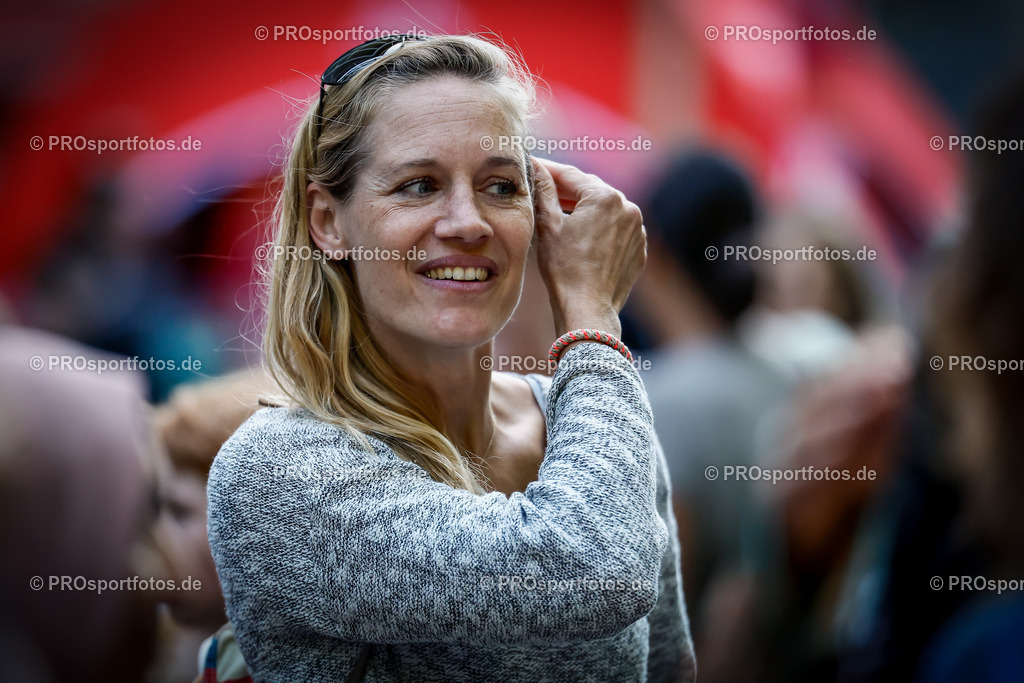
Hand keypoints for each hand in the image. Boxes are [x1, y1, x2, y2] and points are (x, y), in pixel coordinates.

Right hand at [532, 158, 645, 336]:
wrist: (588, 308)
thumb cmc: (564, 269)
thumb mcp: (548, 225)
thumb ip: (544, 190)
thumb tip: (536, 168)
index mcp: (605, 197)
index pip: (571, 175)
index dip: (547, 170)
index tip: (532, 166)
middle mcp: (628, 208)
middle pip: (591, 190)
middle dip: (567, 189)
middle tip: (543, 187)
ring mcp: (637, 230)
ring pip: (606, 210)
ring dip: (585, 208)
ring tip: (561, 213)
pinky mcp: (639, 249)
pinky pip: (617, 230)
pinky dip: (601, 228)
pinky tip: (582, 236)